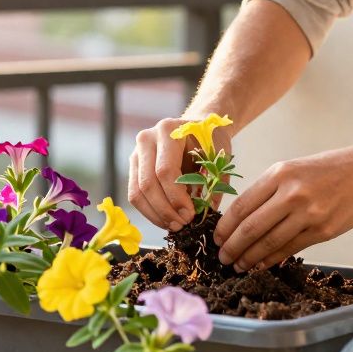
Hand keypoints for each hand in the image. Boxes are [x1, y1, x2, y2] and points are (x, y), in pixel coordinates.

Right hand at [129, 116, 232, 230]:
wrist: (197, 125)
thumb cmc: (209, 140)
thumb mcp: (218, 156)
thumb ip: (214, 182)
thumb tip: (206, 213)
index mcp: (169, 130)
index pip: (165, 170)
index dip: (176, 197)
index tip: (190, 215)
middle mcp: (147, 138)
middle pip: (148, 183)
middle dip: (165, 210)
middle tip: (182, 224)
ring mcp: (137, 152)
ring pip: (137, 192)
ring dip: (155, 214)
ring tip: (174, 226)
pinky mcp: (134, 166)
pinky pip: (134, 194)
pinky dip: (149, 211)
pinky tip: (165, 219)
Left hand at [213, 143, 352, 271]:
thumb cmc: (327, 170)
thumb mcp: (292, 169)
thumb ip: (268, 191)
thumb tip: (242, 220)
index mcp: (279, 174)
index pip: (242, 205)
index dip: (225, 226)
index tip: (216, 238)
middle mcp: (292, 193)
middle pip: (251, 227)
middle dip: (232, 247)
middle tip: (222, 257)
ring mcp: (308, 213)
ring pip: (270, 242)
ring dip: (250, 257)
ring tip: (238, 265)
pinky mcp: (323, 230)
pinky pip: (290, 249)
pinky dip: (272, 259)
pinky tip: (261, 264)